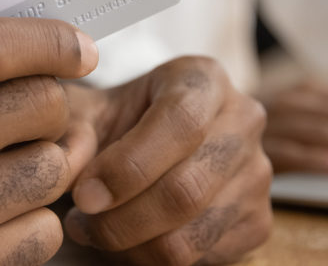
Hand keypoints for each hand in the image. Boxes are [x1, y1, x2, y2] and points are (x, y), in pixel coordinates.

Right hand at [0, 18, 98, 265]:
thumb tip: (51, 44)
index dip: (47, 41)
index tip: (81, 47)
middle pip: (33, 105)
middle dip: (51, 102)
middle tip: (39, 110)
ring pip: (49, 168)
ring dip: (49, 158)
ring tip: (20, 159)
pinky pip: (44, 229)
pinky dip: (38, 216)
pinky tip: (7, 209)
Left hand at [60, 57, 271, 265]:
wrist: (150, 141)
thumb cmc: (118, 122)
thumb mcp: (88, 111)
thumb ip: (71, 132)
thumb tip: (69, 167)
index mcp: (204, 79)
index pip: (179, 125)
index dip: (127, 167)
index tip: (83, 194)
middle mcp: (244, 121)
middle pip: (186, 190)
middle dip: (120, 219)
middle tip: (80, 222)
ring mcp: (258, 174)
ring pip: (191, 235)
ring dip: (130, 246)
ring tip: (95, 231)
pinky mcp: (259, 222)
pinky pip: (202, 260)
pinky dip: (153, 260)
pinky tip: (128, 240)